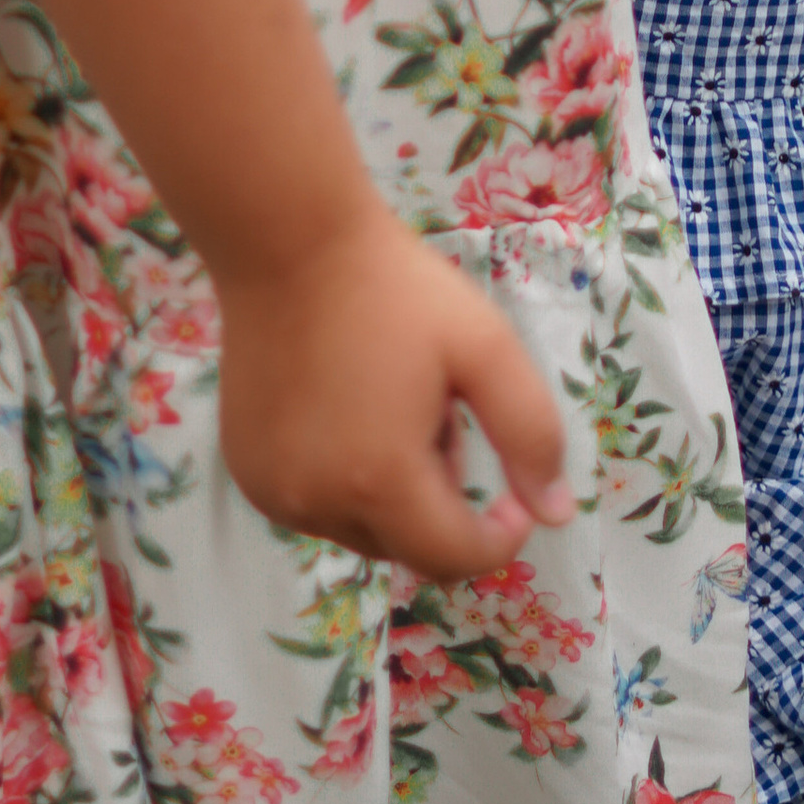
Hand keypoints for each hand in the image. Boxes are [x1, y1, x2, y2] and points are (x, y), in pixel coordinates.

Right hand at [216, 197, 574, 582]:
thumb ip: (530, 435)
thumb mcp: (485, 348)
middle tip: (445, 418)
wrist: (291, 245)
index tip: (513, 497)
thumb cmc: (396, 291)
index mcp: (379, 481)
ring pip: (362, 531)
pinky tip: (348, 411)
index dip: (498, 539)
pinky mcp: (247, 474)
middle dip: (443, 504)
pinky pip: (316, 507)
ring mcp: (273, 493)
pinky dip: (345, 483)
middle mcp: (316, 504)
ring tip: (394, 406)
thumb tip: (556, 515)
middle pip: (408, 549)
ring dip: (394, 495)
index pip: (454, 559)